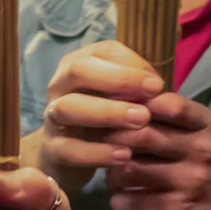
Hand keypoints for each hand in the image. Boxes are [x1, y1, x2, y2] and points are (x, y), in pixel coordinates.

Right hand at [35, 41, 164, 183]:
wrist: (70, 157)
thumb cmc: (104, 119)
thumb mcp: (121, 99)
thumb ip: (138, 89)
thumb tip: (158, 86)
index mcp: (79, 65)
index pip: (103, 52)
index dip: (132, 64)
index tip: (158, 83)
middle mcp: (60, 86)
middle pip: (79, 71)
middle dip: (118, 79)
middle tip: (154, 93)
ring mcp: (51, 117)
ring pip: (69, 107)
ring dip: (108, 112)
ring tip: (142, 120)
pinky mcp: (52, 149)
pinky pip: (68, 149)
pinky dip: (97, 153)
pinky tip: (124, 155)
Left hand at [106, 94, 210, 209]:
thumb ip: (184, 118)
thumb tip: (138, 103)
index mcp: (208, 124)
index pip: (167, 103)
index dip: (136, 105)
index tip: (117, 109)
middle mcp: (200, 147)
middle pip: (143, 134)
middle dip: (114, 137)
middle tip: (100, 143)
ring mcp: (191, 178)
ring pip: (134, 168)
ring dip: (113, 172)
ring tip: (109, 175)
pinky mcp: (185, 207)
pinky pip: (142, 202)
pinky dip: (123, 202)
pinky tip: (118, 201)